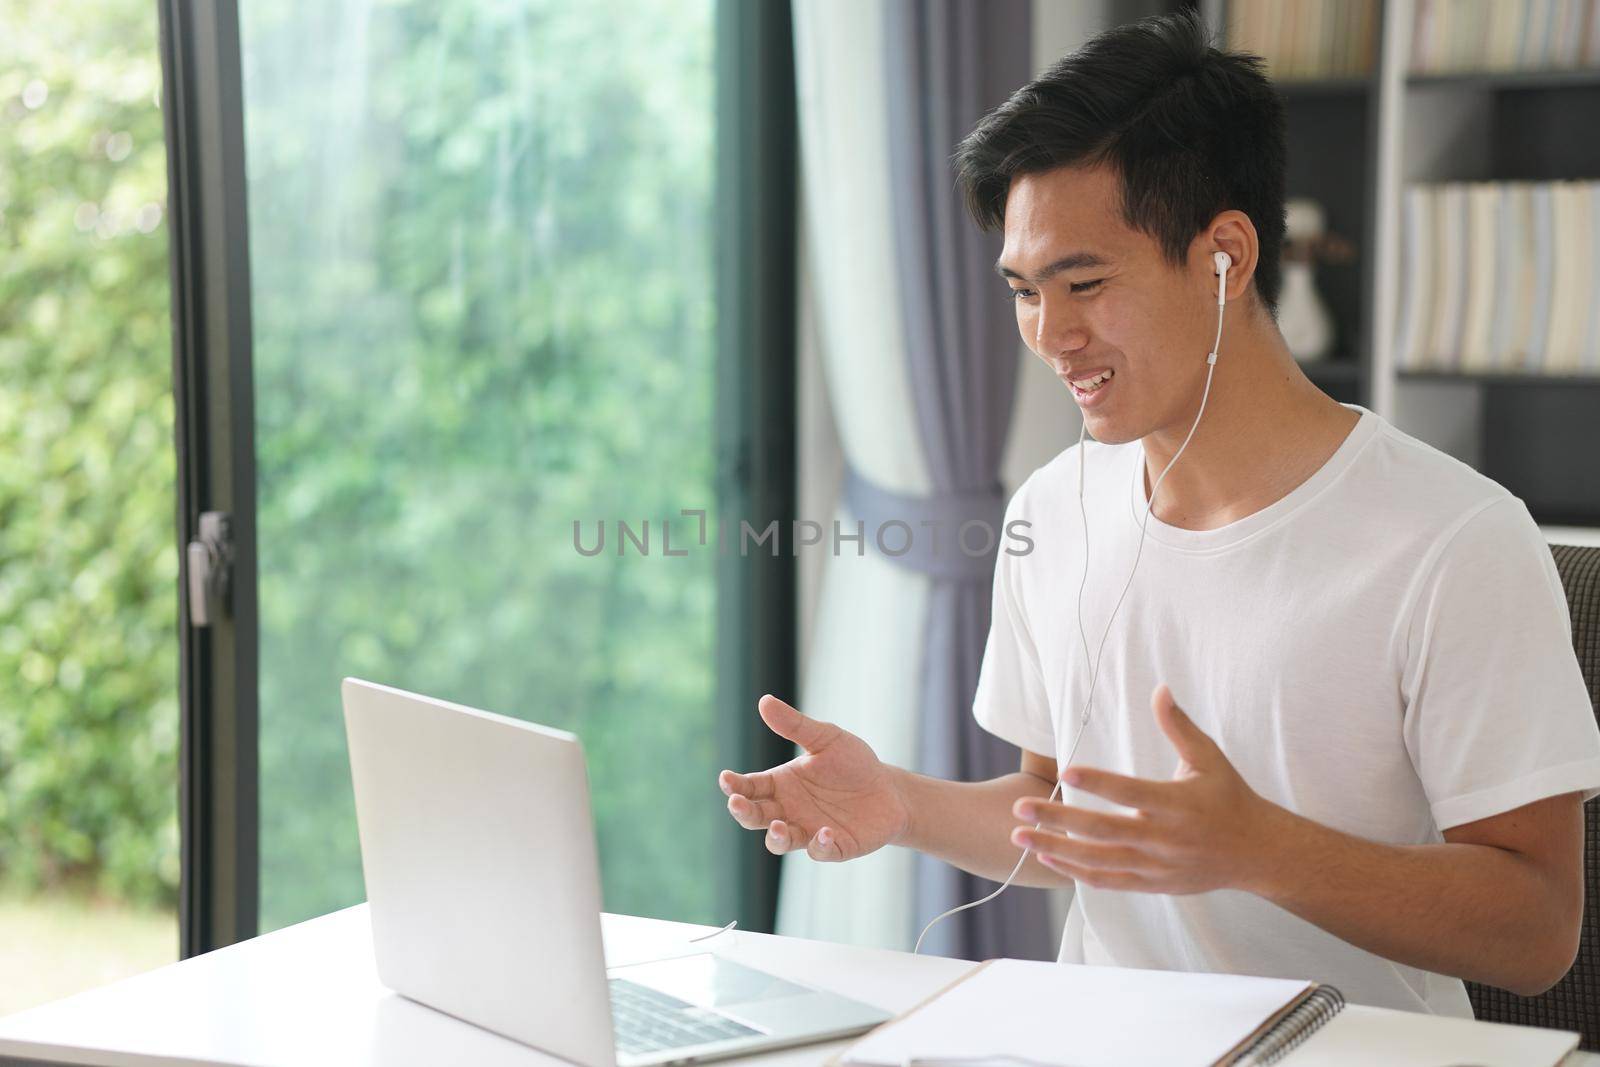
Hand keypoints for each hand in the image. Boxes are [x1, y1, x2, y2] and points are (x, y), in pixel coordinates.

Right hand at [717, 695, 909, 861]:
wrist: (889, 789)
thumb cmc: (852, 763)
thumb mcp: (826, 738)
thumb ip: (796, 726)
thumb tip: (764, 701)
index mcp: (781, 784)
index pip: (749, 787)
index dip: (735, 785)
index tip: (725, 778)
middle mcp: (789, 811)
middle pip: (756, 817)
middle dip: (743, 812)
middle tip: (737, 803)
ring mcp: (809, 831)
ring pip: (781, 841)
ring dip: (776, 837)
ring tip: (778, 826)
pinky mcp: (835, 847)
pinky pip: (821, 852)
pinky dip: (819, 847)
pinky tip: (824, 833)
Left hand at [1008, 684, 1282, 893]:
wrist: (1258, 853)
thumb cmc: (1230, 798)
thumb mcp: (1209, 759)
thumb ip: (1179, 727)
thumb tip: (1159, 688)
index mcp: (1177, 804)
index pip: (1131, 793)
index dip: (1099, 782)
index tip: (1066, 770)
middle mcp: (1164, 838)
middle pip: (1104, 830)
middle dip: (1058, 819)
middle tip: (1020, 807)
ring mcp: (1157, 866)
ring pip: (1099, 860)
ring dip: (1056, 848)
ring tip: (1019, 834)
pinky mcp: (1153, 884)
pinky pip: (1108, 881)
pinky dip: (1076, 872)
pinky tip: (1046, 856)